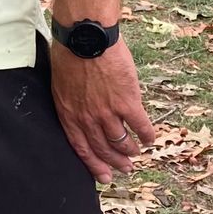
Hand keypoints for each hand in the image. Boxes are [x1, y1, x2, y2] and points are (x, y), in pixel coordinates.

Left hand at [48, 38, 154, 183]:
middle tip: (125, 169)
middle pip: (102, 149)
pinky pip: (140, 125)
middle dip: (114, 162)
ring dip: (130, 150)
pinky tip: (150, 139)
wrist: (85, 37)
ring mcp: (108, 112)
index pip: (81, 148)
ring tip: (136, 154)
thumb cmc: (70, 53)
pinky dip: (146, 134)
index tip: (103, 176)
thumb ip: (73, 102)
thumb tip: (83, 110)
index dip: (93, 164)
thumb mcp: (62, 83)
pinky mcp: (127, 102)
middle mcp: (88, 119)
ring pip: (121, 141)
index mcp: (69, 114)